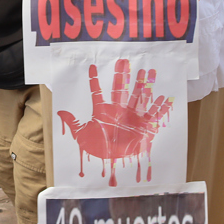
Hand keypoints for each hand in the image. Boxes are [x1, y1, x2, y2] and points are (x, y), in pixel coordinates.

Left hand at [56, 59, 172, 184]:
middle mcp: (118, 110)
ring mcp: (132, 117)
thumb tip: (60, 112)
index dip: (94, 80)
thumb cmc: (98, 148)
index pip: (97, 92)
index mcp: (103, 111)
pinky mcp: (143, 126)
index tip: (92, 66)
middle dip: (123, 76)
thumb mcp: (82, 136)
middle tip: (124, 61)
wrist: (113, 163)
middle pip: (121, 89)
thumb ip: (73, 123)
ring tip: (146, 71)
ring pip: (138, 97)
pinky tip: (164, 97)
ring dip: (142, 85)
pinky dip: (159, 107)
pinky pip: (153, 115)